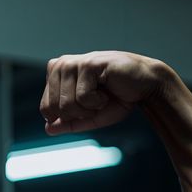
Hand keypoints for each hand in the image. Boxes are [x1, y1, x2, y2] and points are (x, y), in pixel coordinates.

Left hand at [39, 51, 170, 135]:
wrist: (145, 87)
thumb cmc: (117, 99)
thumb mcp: (89, 117)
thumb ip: (67, 123)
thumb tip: (48, 129)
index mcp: (55, 75)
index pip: (45, 109)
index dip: (68, 117)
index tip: (86, 106)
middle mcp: (61, 65)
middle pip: (54, 108)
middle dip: (78, 114)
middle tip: (95, 101)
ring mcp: (73, 62)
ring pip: (66, 103)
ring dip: (89, 108)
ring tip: (102, 95)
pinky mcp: (89, 64)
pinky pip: (82, 97)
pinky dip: (98, 101)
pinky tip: (108, 88)